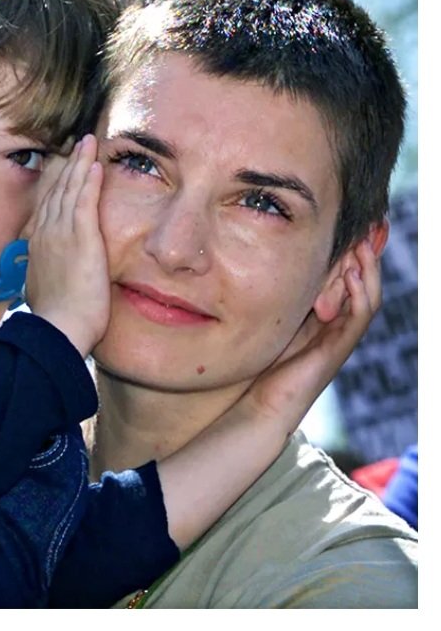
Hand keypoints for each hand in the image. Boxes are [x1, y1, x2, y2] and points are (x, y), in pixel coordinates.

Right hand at [25, 134, 109, 354]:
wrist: (59, 329)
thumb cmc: (57, 318)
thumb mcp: (42, 289)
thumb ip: (45, 273)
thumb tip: (46, 274)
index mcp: (38, 245)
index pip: (47, 205)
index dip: (56, 183)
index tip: (64, 166)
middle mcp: (45, 233)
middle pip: (56, 191)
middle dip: (67, 165)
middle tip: (78, 143)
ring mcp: (61, 234)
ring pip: (69, 190)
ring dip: (80, 163)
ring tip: (89, 142)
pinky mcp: (80, 239)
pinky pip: (84, 202)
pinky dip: (89, 181)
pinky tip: (95, 163)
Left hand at [244, 239, 382, 425]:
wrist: (262, 404)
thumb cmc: (261, 363)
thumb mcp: (271, 318)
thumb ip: (278, 297)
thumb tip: (262, 261)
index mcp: (323, 316)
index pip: (346, 278)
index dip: (352, 254)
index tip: (351, 226)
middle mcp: (337, 324)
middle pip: (362, 283)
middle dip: (366, 255)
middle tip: (369, 226)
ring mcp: (340, 337)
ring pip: (366, 296)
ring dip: (366, 269)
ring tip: (362, 243)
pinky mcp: (337, 349)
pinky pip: (358, 316)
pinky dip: (358, 293)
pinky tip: (352, 273)